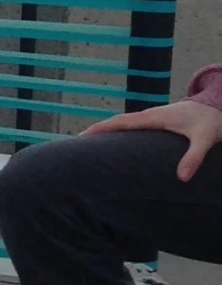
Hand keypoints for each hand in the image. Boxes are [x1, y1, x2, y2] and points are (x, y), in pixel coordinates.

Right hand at [79, 98, 221, 181]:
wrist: (219, 105)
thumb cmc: (211, 120)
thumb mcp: (205, 138)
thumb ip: (194, 157)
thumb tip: (182, 179)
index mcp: (154, 117)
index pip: (121, 122)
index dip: (101, 129)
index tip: (81, 136)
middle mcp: (150, 116)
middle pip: (116, 122)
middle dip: (97, 131)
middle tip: (77, 143)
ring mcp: (153, 118)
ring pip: (124, 124)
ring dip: (107, 131)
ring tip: (91, 145)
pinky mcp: (158, 122)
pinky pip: (133, 126)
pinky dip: (120, 132)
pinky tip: (117, 142)